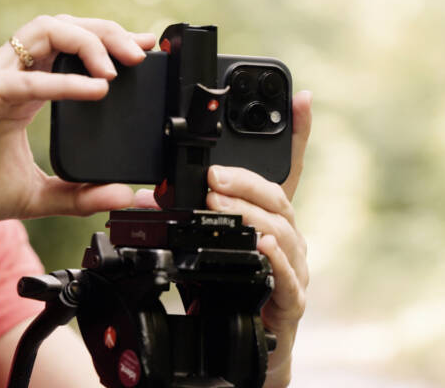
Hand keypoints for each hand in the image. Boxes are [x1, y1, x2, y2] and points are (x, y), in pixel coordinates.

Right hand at [0, 14, 155, 223]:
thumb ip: (80, 196)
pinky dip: (64, 81)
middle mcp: (10, 72)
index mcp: (24, 88)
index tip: (144, 52)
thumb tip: (125, 197)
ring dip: (88, 42)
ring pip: (47, 31)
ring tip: (118, 68)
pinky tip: (95, 91)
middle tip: (140, 53)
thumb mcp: (37, 195)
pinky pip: (27, 78)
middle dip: (107, 32)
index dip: (109, 42)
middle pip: (65, 27)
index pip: (71, 47)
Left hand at [206, 90, 311, 387]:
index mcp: (267, 218)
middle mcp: (286, 237)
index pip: (284, 170)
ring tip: (221, 203)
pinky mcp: (291, 299)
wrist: (245, 346)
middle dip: (245, 181)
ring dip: (250, 214)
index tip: (300, 97)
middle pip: (277, 196)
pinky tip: (260, 246)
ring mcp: (293, 267)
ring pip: (282, 231)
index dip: (296, 133)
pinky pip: (287, 275)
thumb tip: (145, 196)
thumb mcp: (199, 246)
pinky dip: (274, 259)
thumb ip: (177, 218)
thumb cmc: (226, 290)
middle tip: (213, 175)